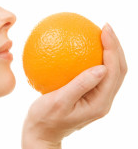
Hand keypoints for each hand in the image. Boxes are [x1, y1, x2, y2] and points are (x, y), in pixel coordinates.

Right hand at [22, 23, 126, 148]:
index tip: (104, 30)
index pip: (114, 72)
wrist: (41, 133)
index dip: (113, 48)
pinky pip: (96, 73)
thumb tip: (101, 67)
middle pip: (118, 69)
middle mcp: (103, 100)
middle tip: (105, 26)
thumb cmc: (45, 119)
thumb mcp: (59, 102)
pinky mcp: (88, 95)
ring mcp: (96, 98)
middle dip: (115, 46)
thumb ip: (80, 86)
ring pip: (110, 71)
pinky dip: (93, 58)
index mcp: (99, 103)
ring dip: (108, 51)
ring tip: (99, 33)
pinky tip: (80, 48)